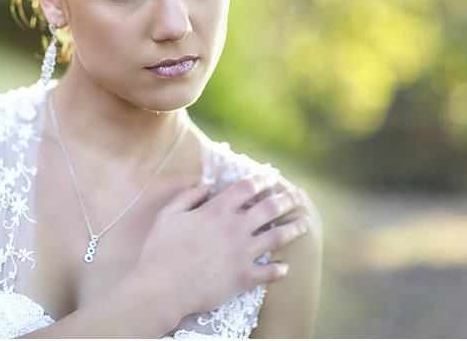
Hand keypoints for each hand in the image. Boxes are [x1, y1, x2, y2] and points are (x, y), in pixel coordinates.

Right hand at [136, 173, 309, 316]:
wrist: (162, 289)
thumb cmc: (160, 252)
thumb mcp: (168, 216)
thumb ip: (187, 197)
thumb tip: (205, 185)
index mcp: (217, 211)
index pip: (248, 187)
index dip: (262, 179)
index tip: (272, 178)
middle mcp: (235, 228)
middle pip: (270, 208)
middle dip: (289, 199)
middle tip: (300, 196)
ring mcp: (242, 253)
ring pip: (278, 237)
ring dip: (295, 228)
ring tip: (306, 224)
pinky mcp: (244, 277)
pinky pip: (269, 272)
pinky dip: (280, 269)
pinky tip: (286, 267)